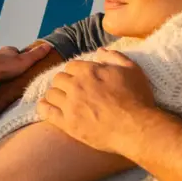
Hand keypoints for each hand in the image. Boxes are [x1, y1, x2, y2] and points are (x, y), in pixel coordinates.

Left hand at [0, 42, 52, 83]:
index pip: (15, 51)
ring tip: (3, 79)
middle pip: (4, 57)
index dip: (19, 57)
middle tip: (13, 73)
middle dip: (8, 63)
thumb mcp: (25, 60)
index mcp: (7, 50)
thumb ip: (36, 54)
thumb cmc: (7, 66)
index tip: (22, 64)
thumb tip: (49, 45)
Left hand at [37, 48, 154, 154]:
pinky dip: (44, 107)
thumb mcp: (132, 70)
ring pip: (51, 93)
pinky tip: (47, 108)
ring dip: (55, 95)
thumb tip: (98, 51)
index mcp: (89, 71)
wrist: (136, 128)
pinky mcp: (67, 123)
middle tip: (72, 91)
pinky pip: (46, 111)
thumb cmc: (137, 99)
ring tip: (62, 100)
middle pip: (58, 78)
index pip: (71, 66)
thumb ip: (114, 56)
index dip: (76, 72)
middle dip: (64, 83)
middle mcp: (76, 85)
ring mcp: (70, 105)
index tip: (81, 80)